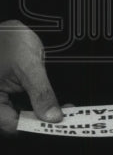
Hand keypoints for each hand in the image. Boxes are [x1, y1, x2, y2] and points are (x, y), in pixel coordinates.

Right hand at [0, 21, 61, 136]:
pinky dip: (36, 105)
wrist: (7, 28)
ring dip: (40, 113)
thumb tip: (52, 115)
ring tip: (60, 108)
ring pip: (20, 114)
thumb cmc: (9, 41)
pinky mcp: (7, 94)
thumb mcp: (29, 66)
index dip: (35, 126)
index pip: (12, 124)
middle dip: (41, 120)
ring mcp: (1, 98)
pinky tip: (50, 103)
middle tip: (64, 114)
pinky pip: (21, 105)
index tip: (57, 122)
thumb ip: (41, 92)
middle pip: (16, 121)